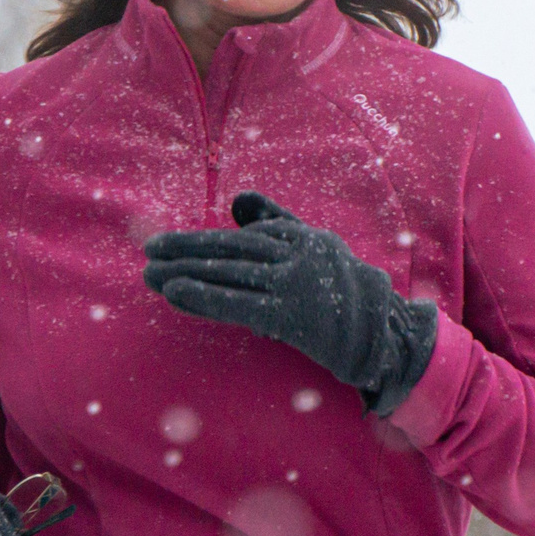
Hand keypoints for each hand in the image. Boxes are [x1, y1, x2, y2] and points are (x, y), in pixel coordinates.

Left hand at [142, 192, 437, 415]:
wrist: (386, 335)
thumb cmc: (347, 292)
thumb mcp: (316, 248)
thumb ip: (277, 222)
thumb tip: (237, 200)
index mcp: (301, 237)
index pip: (240, 239)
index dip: (200, 242)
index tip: (166, 245)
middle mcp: (296, 253)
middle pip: (229, 251)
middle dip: (184, 251)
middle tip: (148, 251)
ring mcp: (294, 283)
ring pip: (228, 274)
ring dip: (184, 273)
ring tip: (149, 274)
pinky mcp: (290, 314)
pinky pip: (237, 303)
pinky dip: (202, 297)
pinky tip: (173, 293)